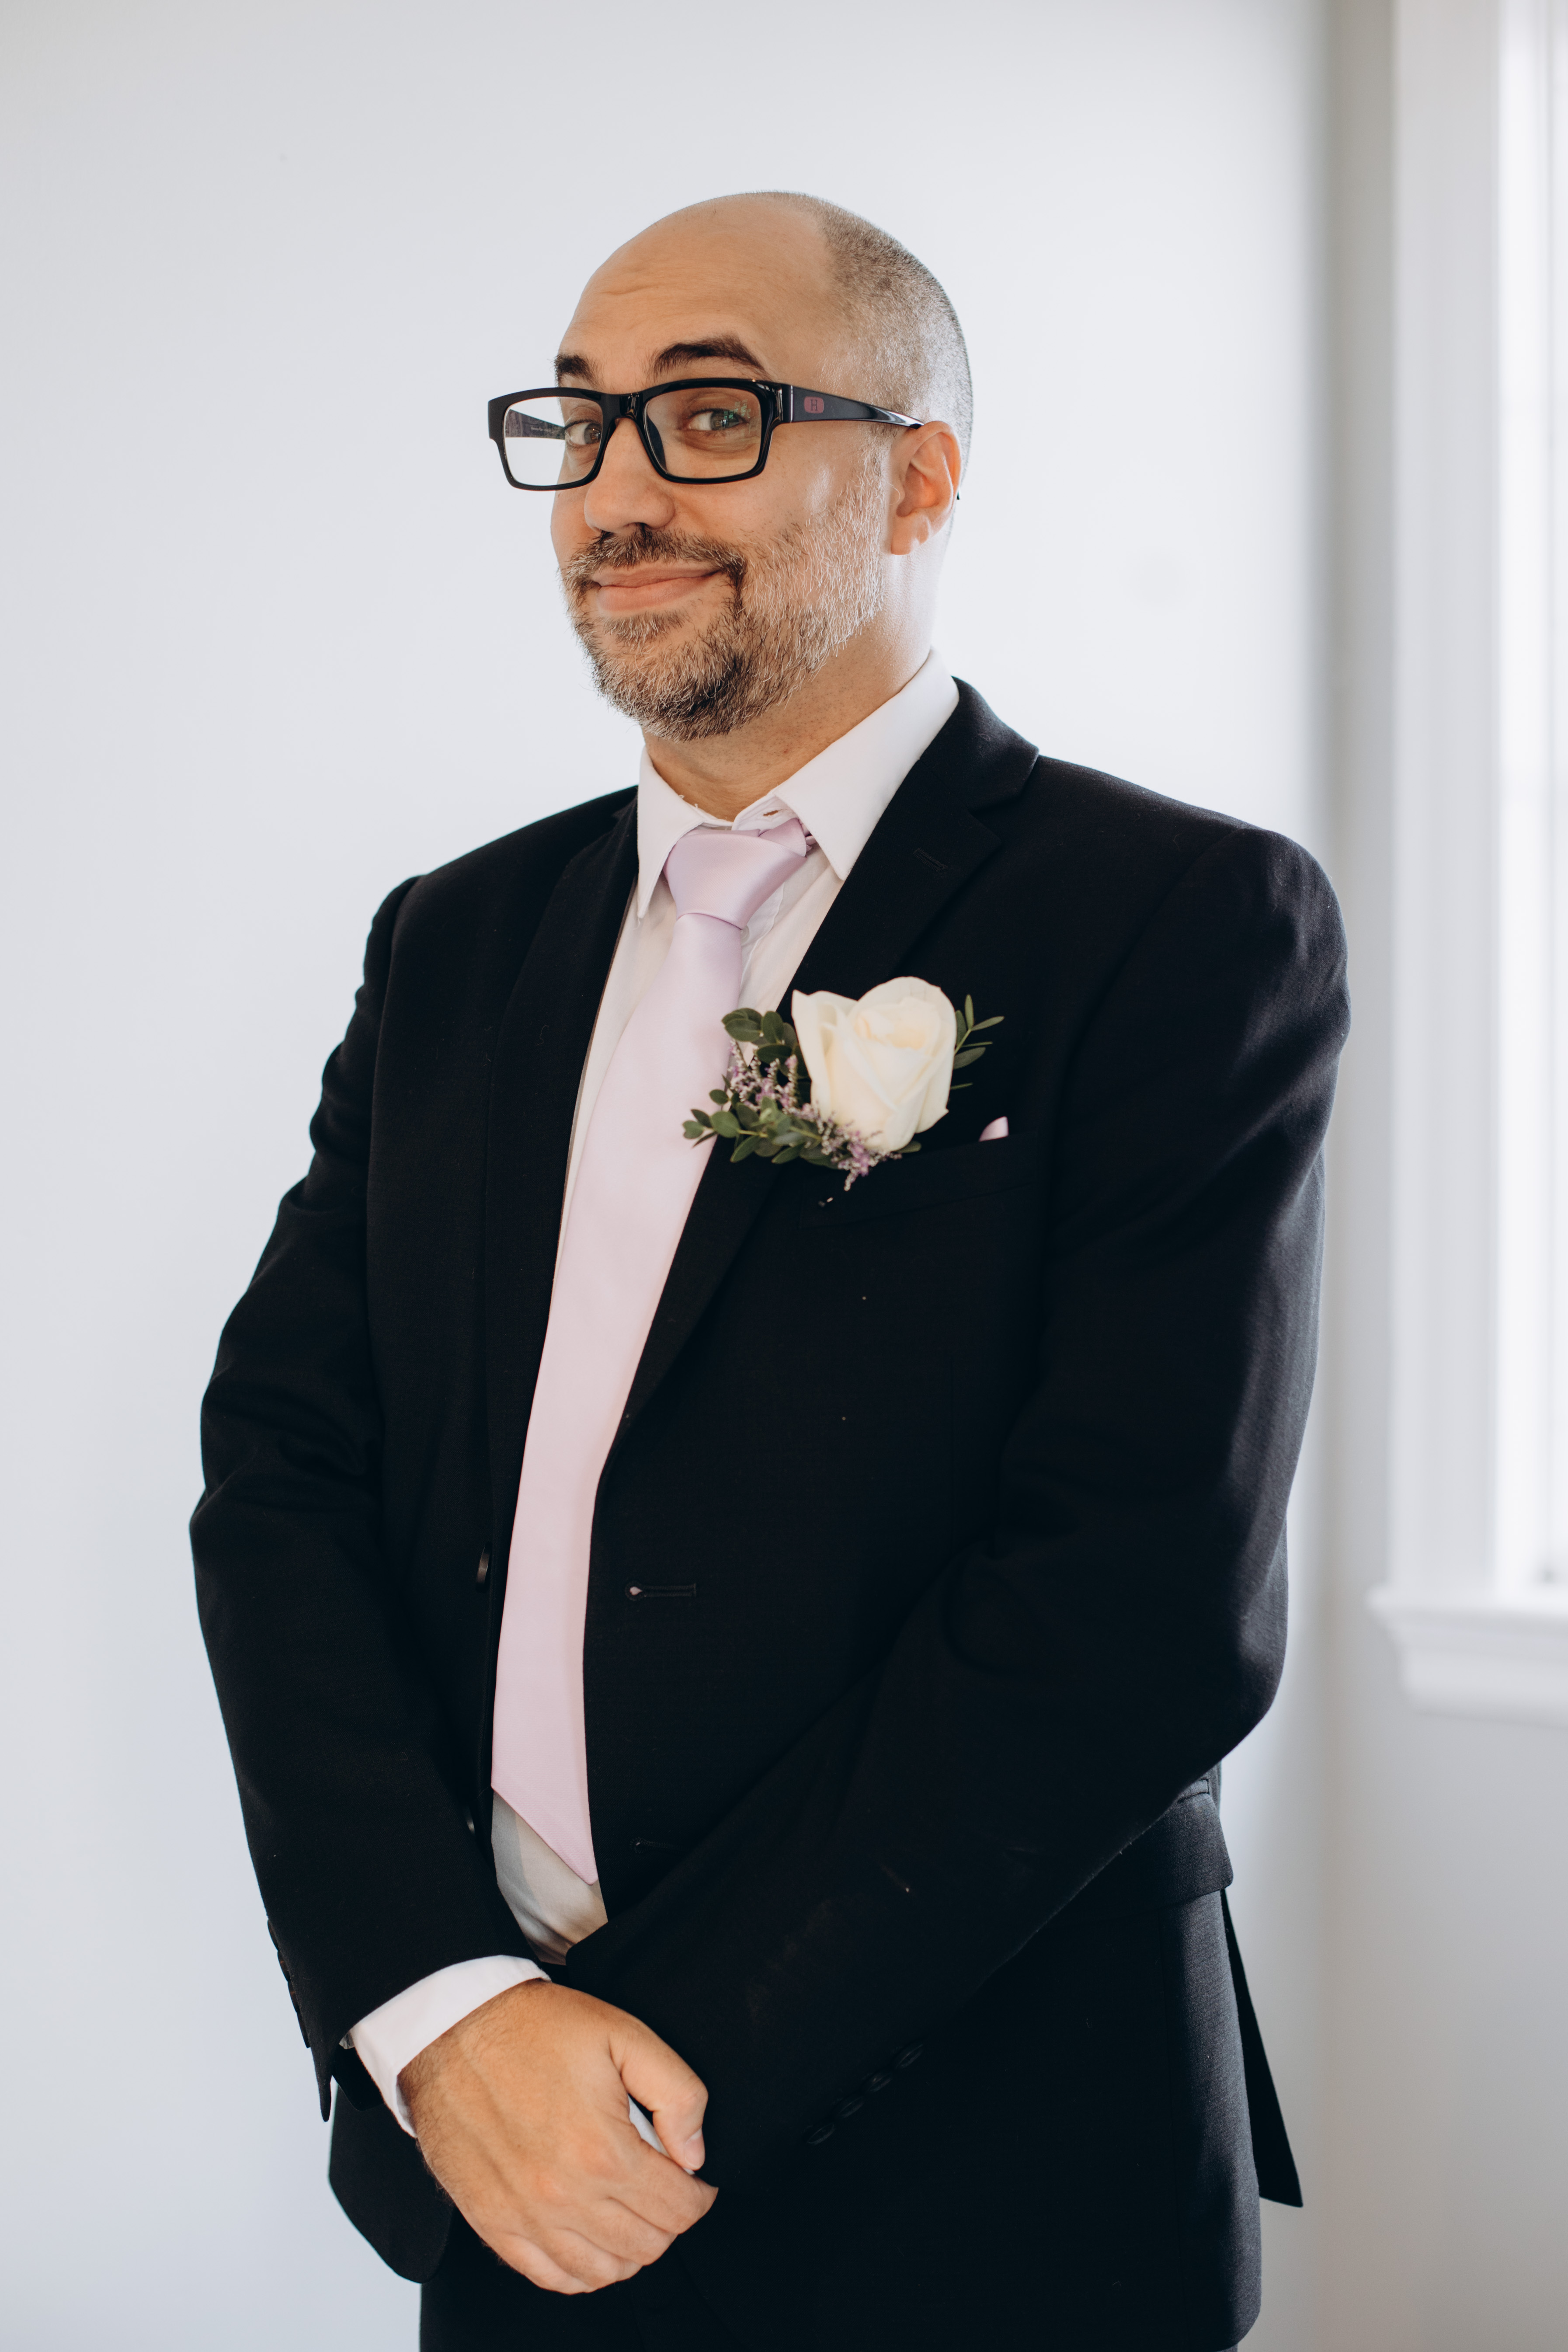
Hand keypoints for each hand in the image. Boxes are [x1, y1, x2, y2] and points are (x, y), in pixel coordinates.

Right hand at [399, 1979, 716, 2293]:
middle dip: (669, 2221)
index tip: (695, 2180)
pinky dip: (582, 2269)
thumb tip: (694, 2153)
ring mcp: (525, 2216)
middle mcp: (565, 2196)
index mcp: (603, 2151)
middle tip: (665, 2190)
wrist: (454, 2029)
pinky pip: (552, 2277)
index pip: (678, 2208)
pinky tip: (591, 2238)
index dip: (699, 2195)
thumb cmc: (538, 2028)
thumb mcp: (624, 2035)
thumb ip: (677, 2093)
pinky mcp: (493, 2222)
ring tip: (631, 2212)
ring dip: (629, 2249)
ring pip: (604, 2271)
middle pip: (647, 2245)